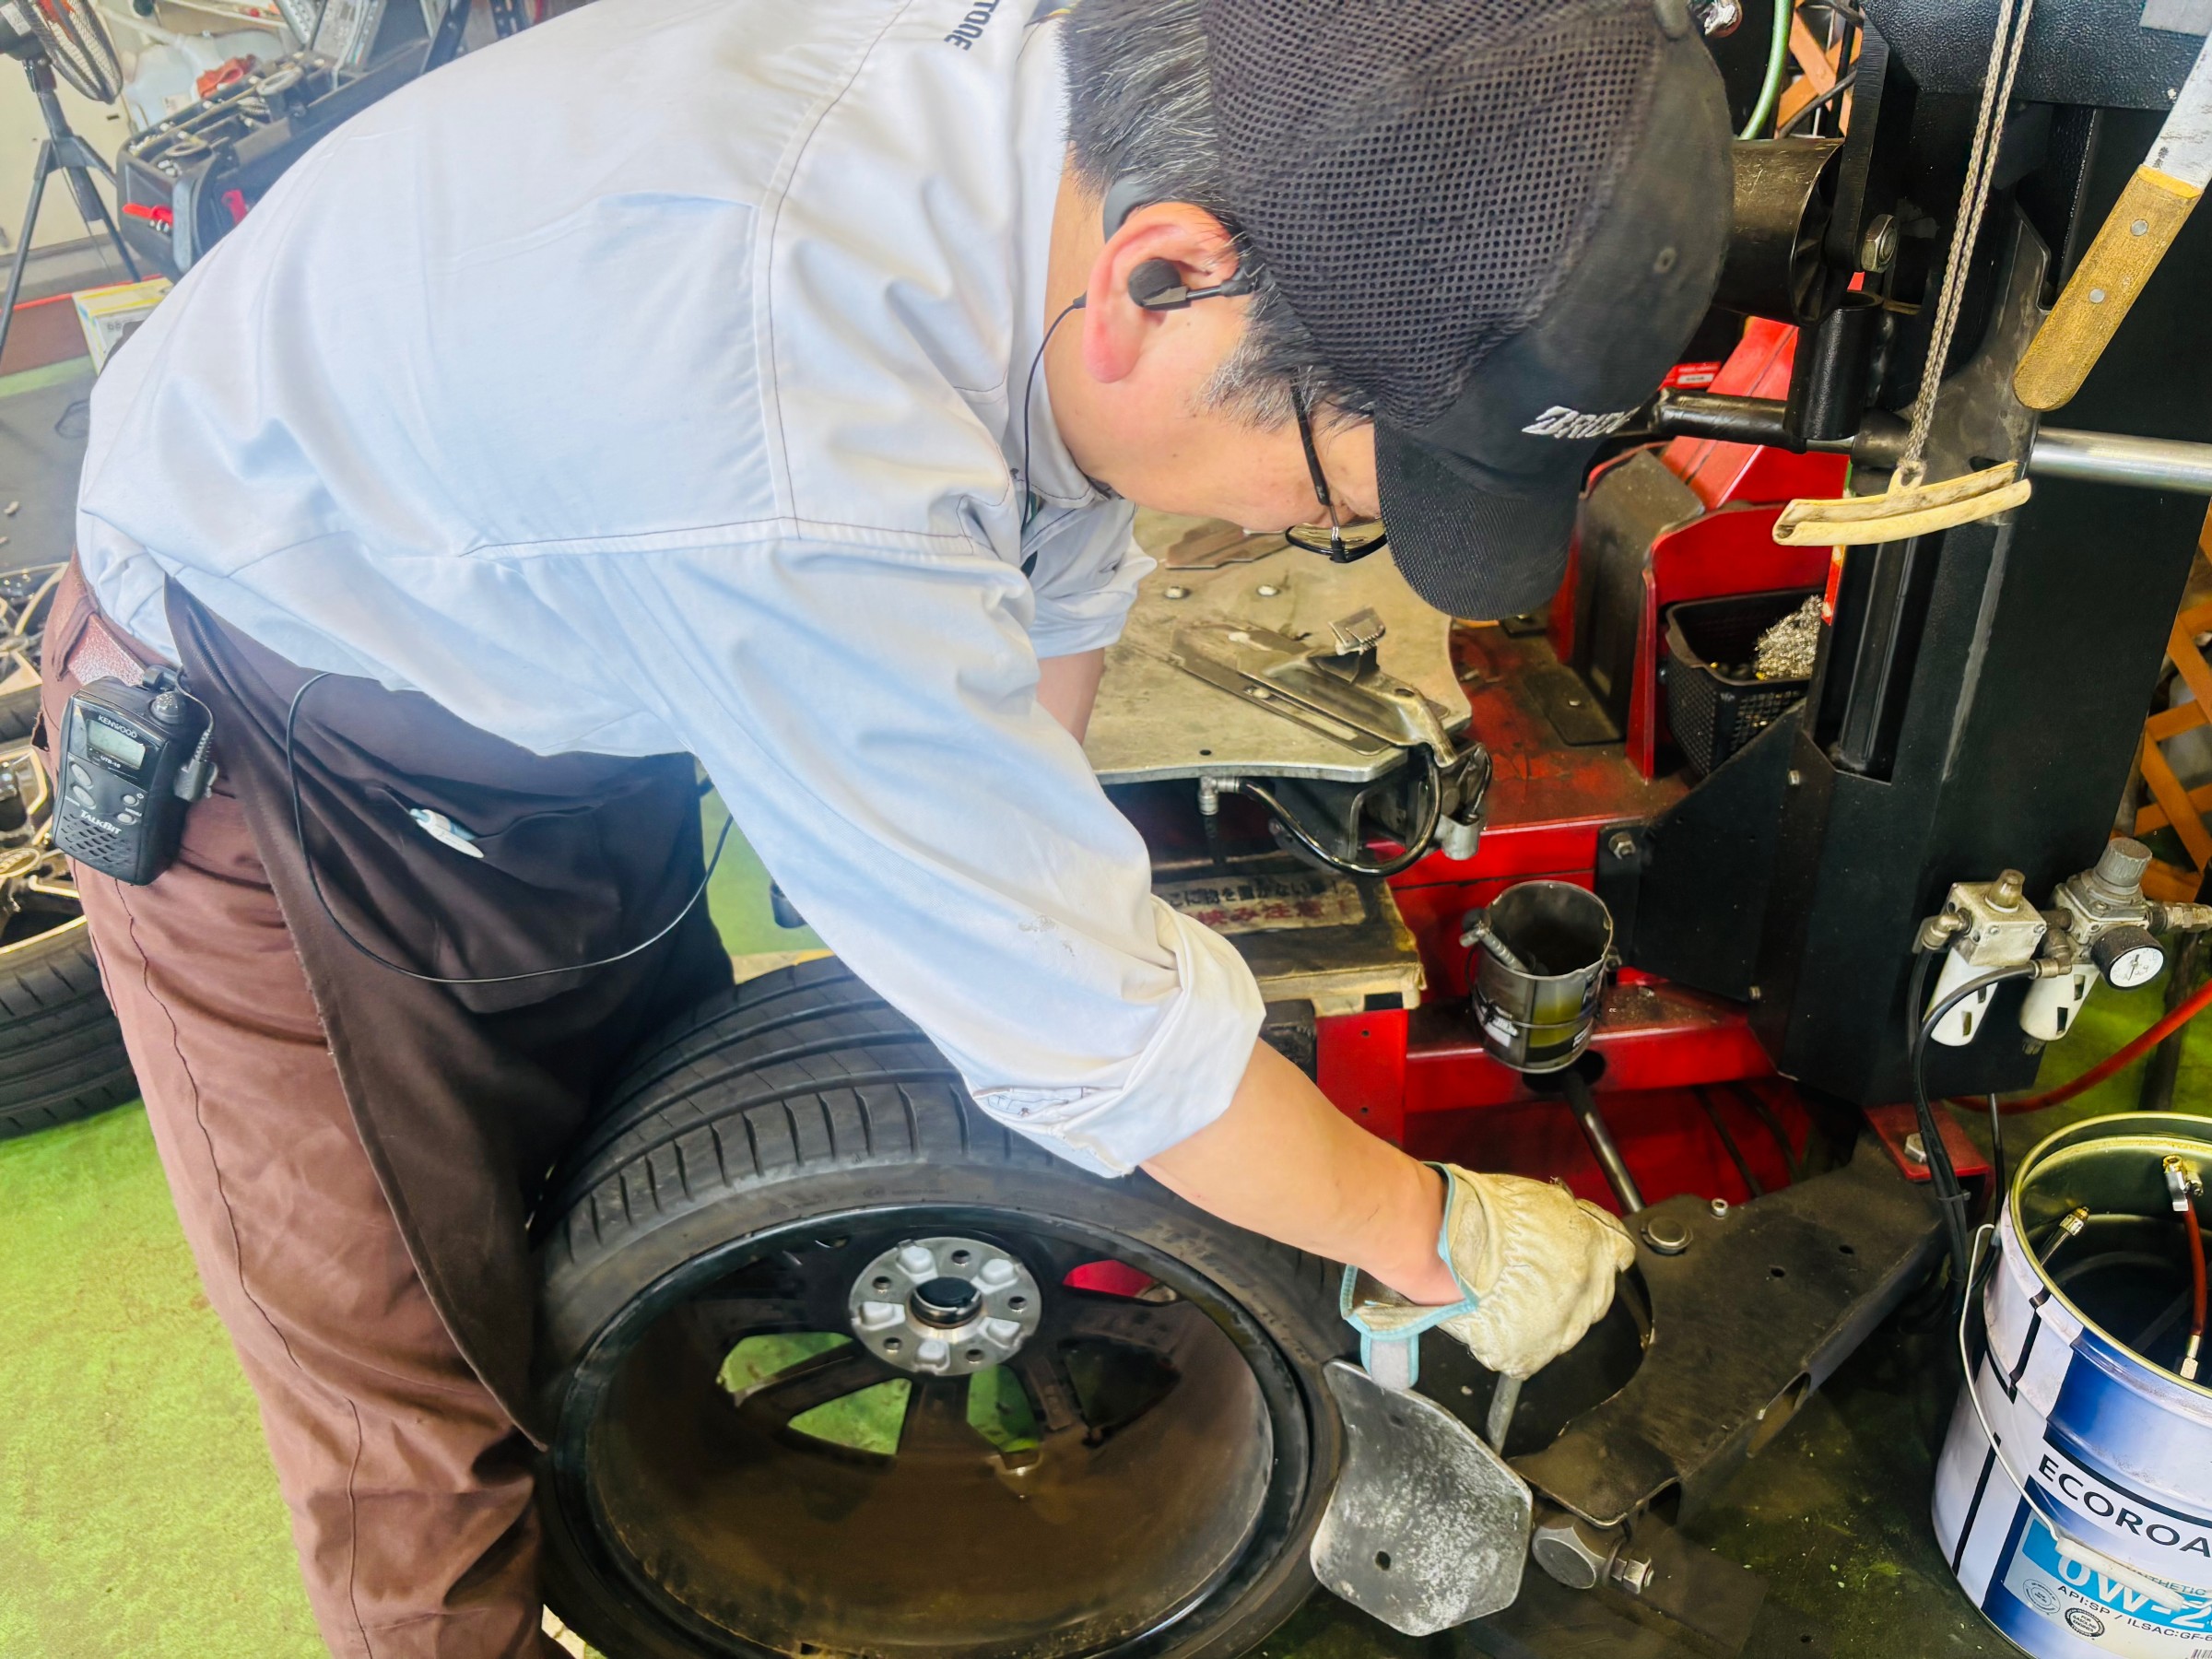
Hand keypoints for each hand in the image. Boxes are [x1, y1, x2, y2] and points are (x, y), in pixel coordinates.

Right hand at [1430, 1165, 1633, 1378]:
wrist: (1444, 1243)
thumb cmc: (1483, 1216)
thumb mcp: (1546, 1200)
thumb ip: (1576, 1221)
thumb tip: (1586, 1228)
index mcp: (1594, 1254)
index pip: (1618, 1255)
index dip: (1596, 1251)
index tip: (1580, 1251)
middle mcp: (1585, 1298)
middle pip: (1594, 1298)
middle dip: (1572, 1288)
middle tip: (1537, 1275)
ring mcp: (1557, 1332)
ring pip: (1564, 1330)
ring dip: (1546, 1317)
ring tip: (1511, 1297)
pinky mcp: (1526, 1356)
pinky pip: (1530, 1353)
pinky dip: (1517, 1341)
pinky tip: (1497, 1317)